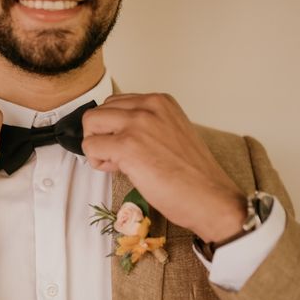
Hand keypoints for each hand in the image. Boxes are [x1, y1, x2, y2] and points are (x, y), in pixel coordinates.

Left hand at [81, 93, 245, 242]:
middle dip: (101, 135)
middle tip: (118, 156)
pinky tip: (118, 171)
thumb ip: (146, 126)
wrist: (209, 198)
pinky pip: (90, 146)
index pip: (115, 103)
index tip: (128, 146)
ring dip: (96, 145)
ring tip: (116, 163)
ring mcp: (137, 124)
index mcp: (160, 101)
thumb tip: (115, 133)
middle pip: (99, 111)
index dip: (114, 128)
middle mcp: (148, 106)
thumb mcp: (171, 133)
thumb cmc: (192, 175)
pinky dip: (97, 161)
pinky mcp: (127, 146)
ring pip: (89, 123)